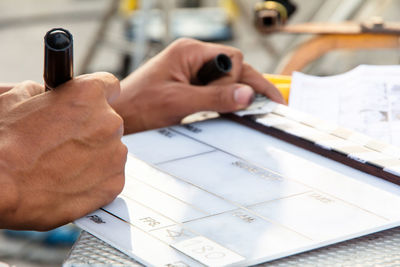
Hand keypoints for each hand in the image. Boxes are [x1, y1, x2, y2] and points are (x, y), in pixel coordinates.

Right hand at [0, 73, 126, 229]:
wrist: (2, 187)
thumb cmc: (5, 145)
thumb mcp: (16, 100)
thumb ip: (42, 92)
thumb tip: (44, 94)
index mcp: (89, 94)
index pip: (108, 86)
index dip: (96, 96)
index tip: (89, 105)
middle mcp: (109, 122)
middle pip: (108, 121)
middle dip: (91, 129)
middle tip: (65, 142)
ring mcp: (115, 154)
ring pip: (111, 150)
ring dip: (95, 155)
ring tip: (64, 165)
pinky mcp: (114, 183)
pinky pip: (110, 176)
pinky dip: (96, 179)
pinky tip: (71, 181)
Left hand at [112, 38, 284, 133]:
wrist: (120, 116)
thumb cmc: (140, 105)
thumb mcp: (179, 102)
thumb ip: (215, 97)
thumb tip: (247, 94)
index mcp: (190, 52)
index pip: (231, 58)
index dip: (237, 79)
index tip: (240, 100)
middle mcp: (193, 57)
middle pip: (232, 67)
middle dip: (248, 85)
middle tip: (272, 104)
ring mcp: (191, 70)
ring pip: (226, 79)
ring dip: (237, 94)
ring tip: (255, 110)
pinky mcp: (189, 84)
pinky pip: (215, 89)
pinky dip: (226, 100)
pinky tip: (234, 111)